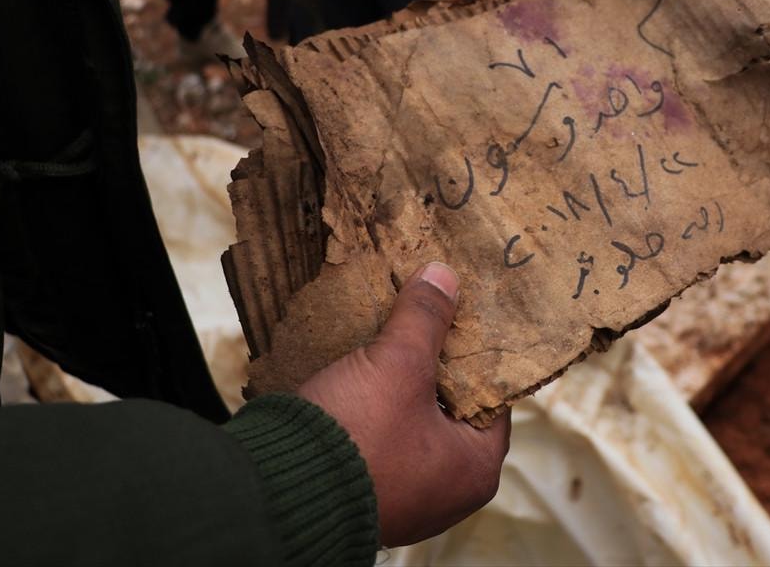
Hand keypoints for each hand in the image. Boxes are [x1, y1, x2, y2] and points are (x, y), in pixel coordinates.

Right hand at [297, 262, 509, 545]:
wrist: (277, 494)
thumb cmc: (357, 436)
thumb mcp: (397, 365)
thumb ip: (425, 318)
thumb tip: (444, 275)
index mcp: (475, 468)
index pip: (492, 398)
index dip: (478, 354)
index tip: (463, 317)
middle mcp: (447, 490)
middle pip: (451, 407)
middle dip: (435, 365)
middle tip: (427, 319)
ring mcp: (404, 494)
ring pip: (411, 421)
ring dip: (399, 385)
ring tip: (391, 337)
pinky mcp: (364, 489)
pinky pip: (379, 438)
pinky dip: (373, 408)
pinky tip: (361, 372)